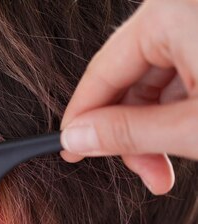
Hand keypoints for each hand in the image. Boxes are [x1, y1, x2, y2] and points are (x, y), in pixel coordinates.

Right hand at [60, 0, 197, 194]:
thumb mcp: (195, 127)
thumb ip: (126, 133)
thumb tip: (75, 138)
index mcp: (170, 13)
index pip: (101, 71)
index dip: (82, 119)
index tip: (70, 151)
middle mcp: (183, 6)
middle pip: (130, 76)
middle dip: (134, 133)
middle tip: (144, 175)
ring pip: (158, 78)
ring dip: (159, 128)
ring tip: (169, 169)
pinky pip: (185, 71)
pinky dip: (182, 109)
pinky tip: (186, 140)